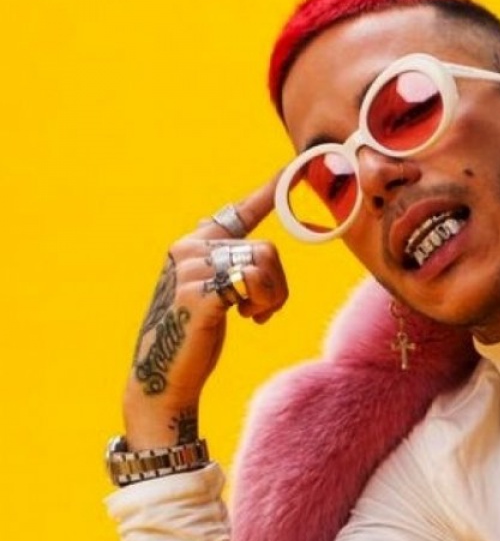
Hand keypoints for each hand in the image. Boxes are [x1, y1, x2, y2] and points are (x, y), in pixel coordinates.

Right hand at [122, 180, 283, 448]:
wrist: (166, 373)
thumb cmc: (194, 332)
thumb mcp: (210, 290)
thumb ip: (220, 261)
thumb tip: (222, 232)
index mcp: (194, 244)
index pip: (238, 213)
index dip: (269, 191)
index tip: (293, 167)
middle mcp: (190, 248)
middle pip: (267, 249)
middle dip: (277, 285)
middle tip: (259, 310)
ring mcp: (193, 269)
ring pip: (265, 263)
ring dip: (272, 297)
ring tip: (250, 315)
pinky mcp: (201, 291)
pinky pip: (255, 280)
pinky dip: (263, 303)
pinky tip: (246, 319)